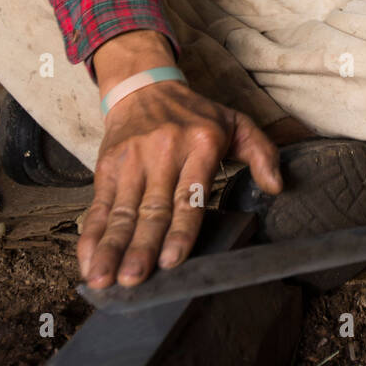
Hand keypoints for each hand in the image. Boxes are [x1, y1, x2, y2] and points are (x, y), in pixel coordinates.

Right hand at [78, 79, 281, 288]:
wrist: (145, 86)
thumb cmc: (195, 114)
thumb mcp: (237, 123)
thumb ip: (262, 153)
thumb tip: (276, 186)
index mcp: (199, 145)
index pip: (189, 195)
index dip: (180, 230)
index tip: (173, 259)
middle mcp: (163, 152)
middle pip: (152, 209)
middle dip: (141, 247)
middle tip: (134, 279)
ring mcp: (132, 159)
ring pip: (121, 211)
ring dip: (111, 248)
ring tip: (104, 278)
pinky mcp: (108, 165)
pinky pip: (99, 204)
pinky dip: (91, 235)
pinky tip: (88, 260)